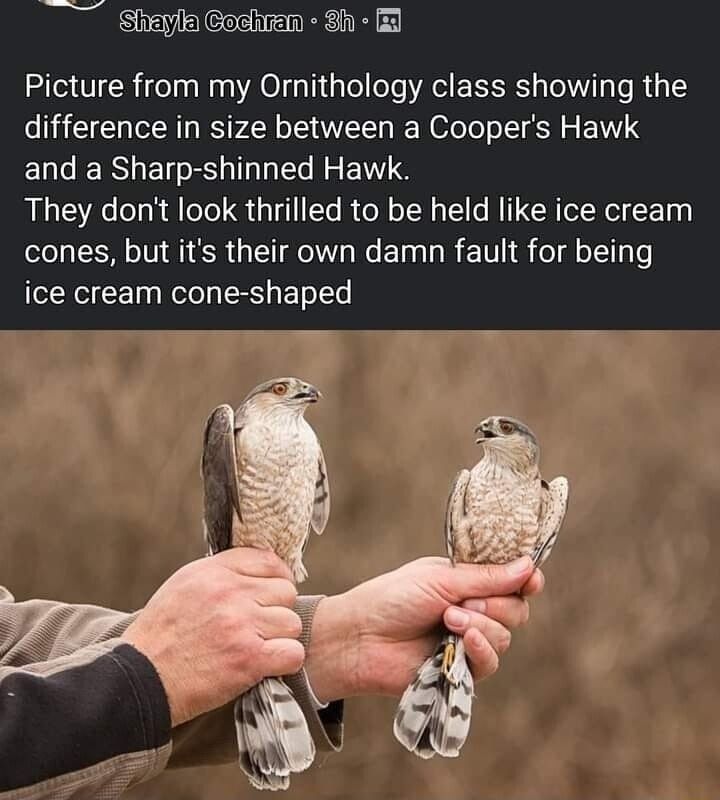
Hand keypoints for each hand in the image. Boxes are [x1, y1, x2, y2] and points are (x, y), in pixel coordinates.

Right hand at [121, 548, 303, 726]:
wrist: (139, 681)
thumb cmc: (159, 637)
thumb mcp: (183, 587)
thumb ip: (220, 575)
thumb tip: (256, 572)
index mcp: (213, 572)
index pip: (268, 560)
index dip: (277, 578)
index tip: (272, 595)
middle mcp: (230, 593)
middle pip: (286, 591)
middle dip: (276, 611)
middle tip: (259, 628)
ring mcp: (241, 624)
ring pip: (292, 623)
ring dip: (280, 639)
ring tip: (258, 648)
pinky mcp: (248, 658)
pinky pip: (293, 653)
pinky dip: (284, 662)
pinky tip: (267, 666)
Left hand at [305, 556, 541, 701]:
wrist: (361, 637)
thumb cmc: (393, 598)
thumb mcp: (440, 579)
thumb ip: (485, 578)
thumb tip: (529, 566)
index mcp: (467, 581)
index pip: (511, 580)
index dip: (527, 579)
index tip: (532, 579)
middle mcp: (473, 609)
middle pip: (516, 609)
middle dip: (496, 604)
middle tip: (463, 602)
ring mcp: (468, 640)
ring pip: (505, 636)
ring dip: (481, 626)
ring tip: (447, 619)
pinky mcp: (462, 669)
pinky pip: (490, 662)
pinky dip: (481, 649)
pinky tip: (463, 641)